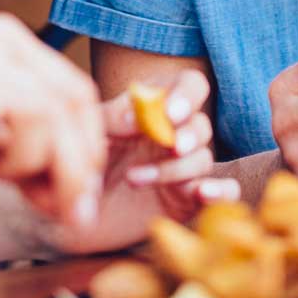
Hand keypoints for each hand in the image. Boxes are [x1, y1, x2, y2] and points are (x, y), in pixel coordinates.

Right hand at [0, 14, 106, 227]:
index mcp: (6, 40)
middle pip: (62, 107)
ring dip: (24, 163)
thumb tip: (82, 203)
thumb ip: (37, 161)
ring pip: (35, 117)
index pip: (76, 93)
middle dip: (70, 169)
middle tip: (63, 211)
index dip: (88, 149)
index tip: (80, 195)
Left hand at [48, 68, 239, 254]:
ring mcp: (183, 168)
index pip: (190, 86)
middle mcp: (174, 135)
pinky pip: (224, 191)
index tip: (171, 114)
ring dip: (175, 170)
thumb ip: (112, 116)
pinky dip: (221, 191)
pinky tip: (203, 193)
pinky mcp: (188, 200)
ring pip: (203, 159)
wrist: (73, 211)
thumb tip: (138, 115)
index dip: (187, 96)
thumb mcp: (90, 133)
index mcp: (156, 108)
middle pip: (201, 125)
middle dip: (188, 135)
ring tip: (133, 179)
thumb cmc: (81, 161)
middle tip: (171, 148)